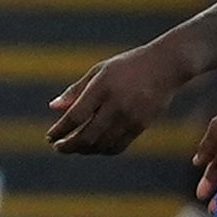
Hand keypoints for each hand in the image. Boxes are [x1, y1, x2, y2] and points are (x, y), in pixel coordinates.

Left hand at [48, 42, 184, 151]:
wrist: (166, 66)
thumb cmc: (128, 66)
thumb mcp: (99, 71)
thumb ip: (76, 90)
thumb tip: (53, 108)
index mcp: (102, 87)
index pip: (76, 116)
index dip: (60, 130)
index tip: (50, 136)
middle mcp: (116, 104)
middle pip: (87, 136)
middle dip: (69, 146)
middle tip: (58, 147)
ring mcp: (130, 117)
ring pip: (101, 145)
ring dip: (84, 150)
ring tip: (74, 147)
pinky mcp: (141, 126)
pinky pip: (118, 146)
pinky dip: (102, 150)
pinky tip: (94, 147)